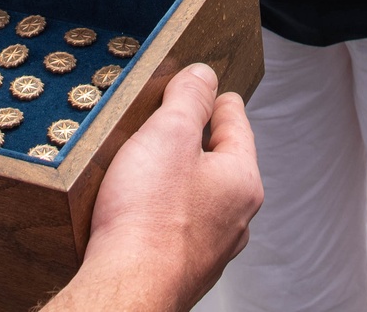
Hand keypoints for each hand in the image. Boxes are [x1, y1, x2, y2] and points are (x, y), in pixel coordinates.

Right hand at [43, 64, 262, 311]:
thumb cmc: (148, 218)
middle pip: (219, 160)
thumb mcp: (169, 133)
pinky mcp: (181, 266)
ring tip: (148, 162)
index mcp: (241, 181)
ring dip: (177, 175)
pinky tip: (140, 204)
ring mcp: (209, 247)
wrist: (125, 290)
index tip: (208, 88)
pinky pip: (177, 224)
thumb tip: (204, 75)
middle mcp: (234, 218)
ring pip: (199, 195)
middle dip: (194, 138)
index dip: (216, 99)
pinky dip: (163, 208)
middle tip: (167, 121)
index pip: (236, 123)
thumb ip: (189, 97)